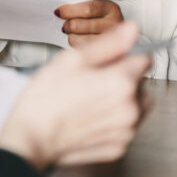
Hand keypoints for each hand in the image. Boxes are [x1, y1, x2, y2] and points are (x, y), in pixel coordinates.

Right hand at [0, 22, 150, 170]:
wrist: (31, 138)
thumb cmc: (46, 99)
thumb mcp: (72, 60)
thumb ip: (109, 44)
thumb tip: (132, 29)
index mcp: (122, 82)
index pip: (144, 59)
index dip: (125, 56)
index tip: (107, 61)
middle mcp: (131, 109)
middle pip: (142, 83)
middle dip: (125, 78)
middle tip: (94, 81)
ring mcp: (126, 131)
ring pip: (137, 106)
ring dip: (123, 100)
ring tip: (92, 100)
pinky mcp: (119, 147)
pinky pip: (126, 127)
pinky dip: (114, 121)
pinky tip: (90, 117)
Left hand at [57, 0, 124, 48]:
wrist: (120, 38)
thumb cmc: (103, 23)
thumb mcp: (97, 10)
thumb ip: (82, 9)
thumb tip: (61, 12)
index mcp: (110, 9)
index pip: (87, 9)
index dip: (69, 11)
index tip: (60, 12)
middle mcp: (113, 24)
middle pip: (79, 25)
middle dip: (68, 25)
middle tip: (66, 26)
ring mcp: (110, 41)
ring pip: (77, 39)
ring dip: (71, 36)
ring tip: (74, 34)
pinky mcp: (104, 55)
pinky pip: (81, 50)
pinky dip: (76, 46)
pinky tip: (80, 43)